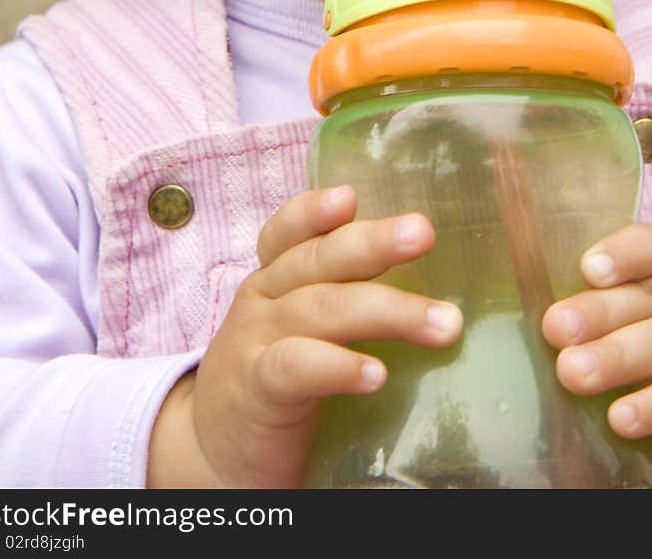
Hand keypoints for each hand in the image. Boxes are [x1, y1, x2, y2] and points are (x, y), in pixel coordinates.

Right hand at [147, 185, 462, 488]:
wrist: (207, 454)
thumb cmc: (273, 382)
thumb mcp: (297, 328)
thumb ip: (343, 300)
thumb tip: (436, 293)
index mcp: (274, 279)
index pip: (286, 233)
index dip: (313, 212)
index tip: (350, 196)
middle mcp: (263, 300)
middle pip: (317, 260)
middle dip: (373, 243)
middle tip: (422, 233)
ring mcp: (257, 344)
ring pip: (322, 309)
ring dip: (388, 310)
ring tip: (443, 323)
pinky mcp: (259, 392)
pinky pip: (298, 368)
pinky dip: (339, 366)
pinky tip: (377, 373)